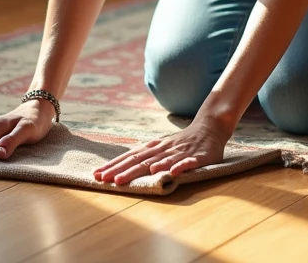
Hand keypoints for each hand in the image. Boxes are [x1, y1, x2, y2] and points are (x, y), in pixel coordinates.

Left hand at [93, 115, 230, 184]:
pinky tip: (172, 172)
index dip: (114, 166)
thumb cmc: (182, 142)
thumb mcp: (161, 147)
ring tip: (128, 179)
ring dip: (143, 170)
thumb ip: (144, 157)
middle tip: (105, 180)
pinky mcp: (198, 157)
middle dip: (121, 170)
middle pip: (140, 160)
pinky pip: (189, 162)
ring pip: (160, 162)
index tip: (97, 175)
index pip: (131, 157)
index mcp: (154, 147)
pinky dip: (180, 166)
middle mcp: (164, 149)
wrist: (210, 127)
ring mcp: (180, 152)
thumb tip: (120, 167)